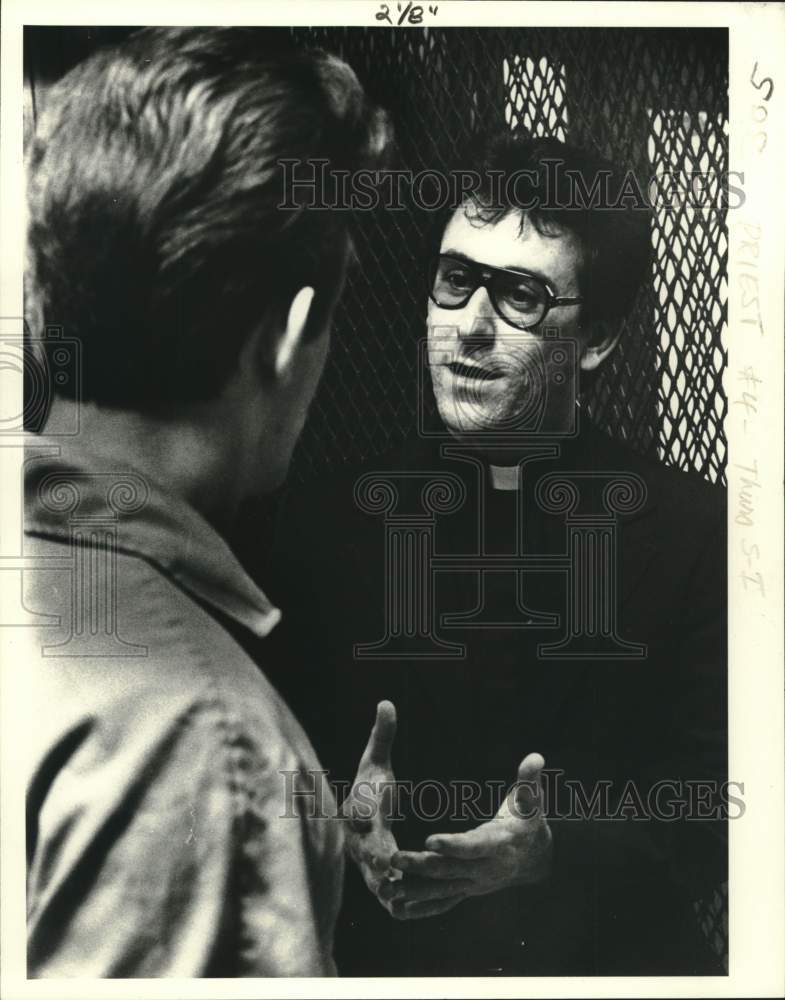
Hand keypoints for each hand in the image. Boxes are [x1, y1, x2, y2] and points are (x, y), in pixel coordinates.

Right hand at [342, 701, 402, 913]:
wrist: (362, 816)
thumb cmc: (372, 785)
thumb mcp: (377, 760)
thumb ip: (383, 735)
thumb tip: (386, 702)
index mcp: (359, 806)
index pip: (357, 810)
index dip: (361, 814)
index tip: (368, 819)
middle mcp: (357, 835)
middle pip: (362, 845)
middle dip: (372, 854)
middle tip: (385, 862)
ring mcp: (363, 858)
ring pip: (369, 873)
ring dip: (380, 883)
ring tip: (395, 893)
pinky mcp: (374, 874)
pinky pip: (379, 888)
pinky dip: (388, 899)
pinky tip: (402, 910)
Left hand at [387, 753, 551, 920]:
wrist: (536, 857)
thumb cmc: (528, 820)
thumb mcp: (532, 799)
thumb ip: (529, 778)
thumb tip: (536, 756)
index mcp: (499, 844)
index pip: (474, 846)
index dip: (453, 844)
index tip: (430, 839)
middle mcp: (486, 869)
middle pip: (450, 869)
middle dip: (422, 865)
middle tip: (395, 858)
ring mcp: (475, 883)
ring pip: (442, 889)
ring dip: (415, 889)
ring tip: (388, 887)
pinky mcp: (467, 890)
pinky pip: (443, 902)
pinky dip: (422, 907)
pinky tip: (398, 909)